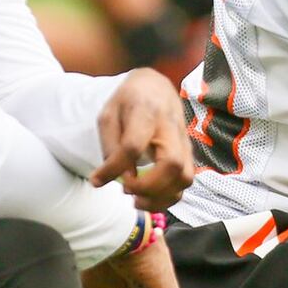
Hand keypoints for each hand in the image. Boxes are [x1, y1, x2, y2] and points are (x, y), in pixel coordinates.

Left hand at [90, 67, 194, 209]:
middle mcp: (171, 127)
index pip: (133, 145)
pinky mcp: (188, 153)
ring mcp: (184, 141)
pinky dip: (169, 197)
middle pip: (171, 164)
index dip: (115, 167)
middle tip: (126, 189)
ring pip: (184, 177)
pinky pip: (185, 181)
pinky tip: (149, 198)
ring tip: (137, 201)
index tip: (98, 179)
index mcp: (146, 111)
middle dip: (148, 186)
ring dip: (161, 197)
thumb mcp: (108, 115)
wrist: (155, 87)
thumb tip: (113, 177)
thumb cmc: (128, 102)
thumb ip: (110, 145)